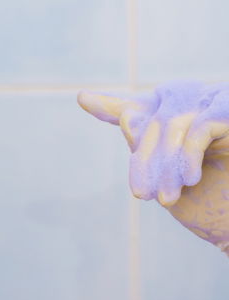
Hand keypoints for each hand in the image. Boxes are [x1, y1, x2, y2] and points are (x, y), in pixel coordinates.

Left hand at [77, 80, 228, 255]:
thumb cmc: (213, 200)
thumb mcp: (167, 176)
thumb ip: (147, 147)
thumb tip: (128, 119)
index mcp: (172, 117)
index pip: (137, 110)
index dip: (109, 105)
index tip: (83, 99)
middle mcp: (189, 103)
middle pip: (150, 123)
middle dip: (144, 160)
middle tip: (141, 194)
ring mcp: (209, 104)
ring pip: (170, 126)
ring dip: (164, 165)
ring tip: (166, 198)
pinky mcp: (227, 112)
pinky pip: (199, 128)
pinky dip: (189, 154)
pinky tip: (190, 180)